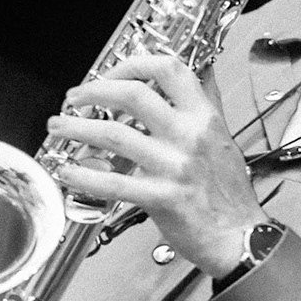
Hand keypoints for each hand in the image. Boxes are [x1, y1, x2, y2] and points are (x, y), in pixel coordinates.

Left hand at [48, 53, 267, 278]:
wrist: (241, 236)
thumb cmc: (230, 192)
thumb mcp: (223, 136)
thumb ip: (208, 101)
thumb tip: (202, 69)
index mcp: (203, 116)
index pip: (168, 69)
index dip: (133, 64)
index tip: (111, 73)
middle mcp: (188, 135)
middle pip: (133, 94)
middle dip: (94, 91)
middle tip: (75, 98)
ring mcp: (174, 166)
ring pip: (114, 135)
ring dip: (77, 128)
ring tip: (59, 127)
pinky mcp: (161, 197)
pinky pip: (113, 182)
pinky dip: (84, 175)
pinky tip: (68, 171)